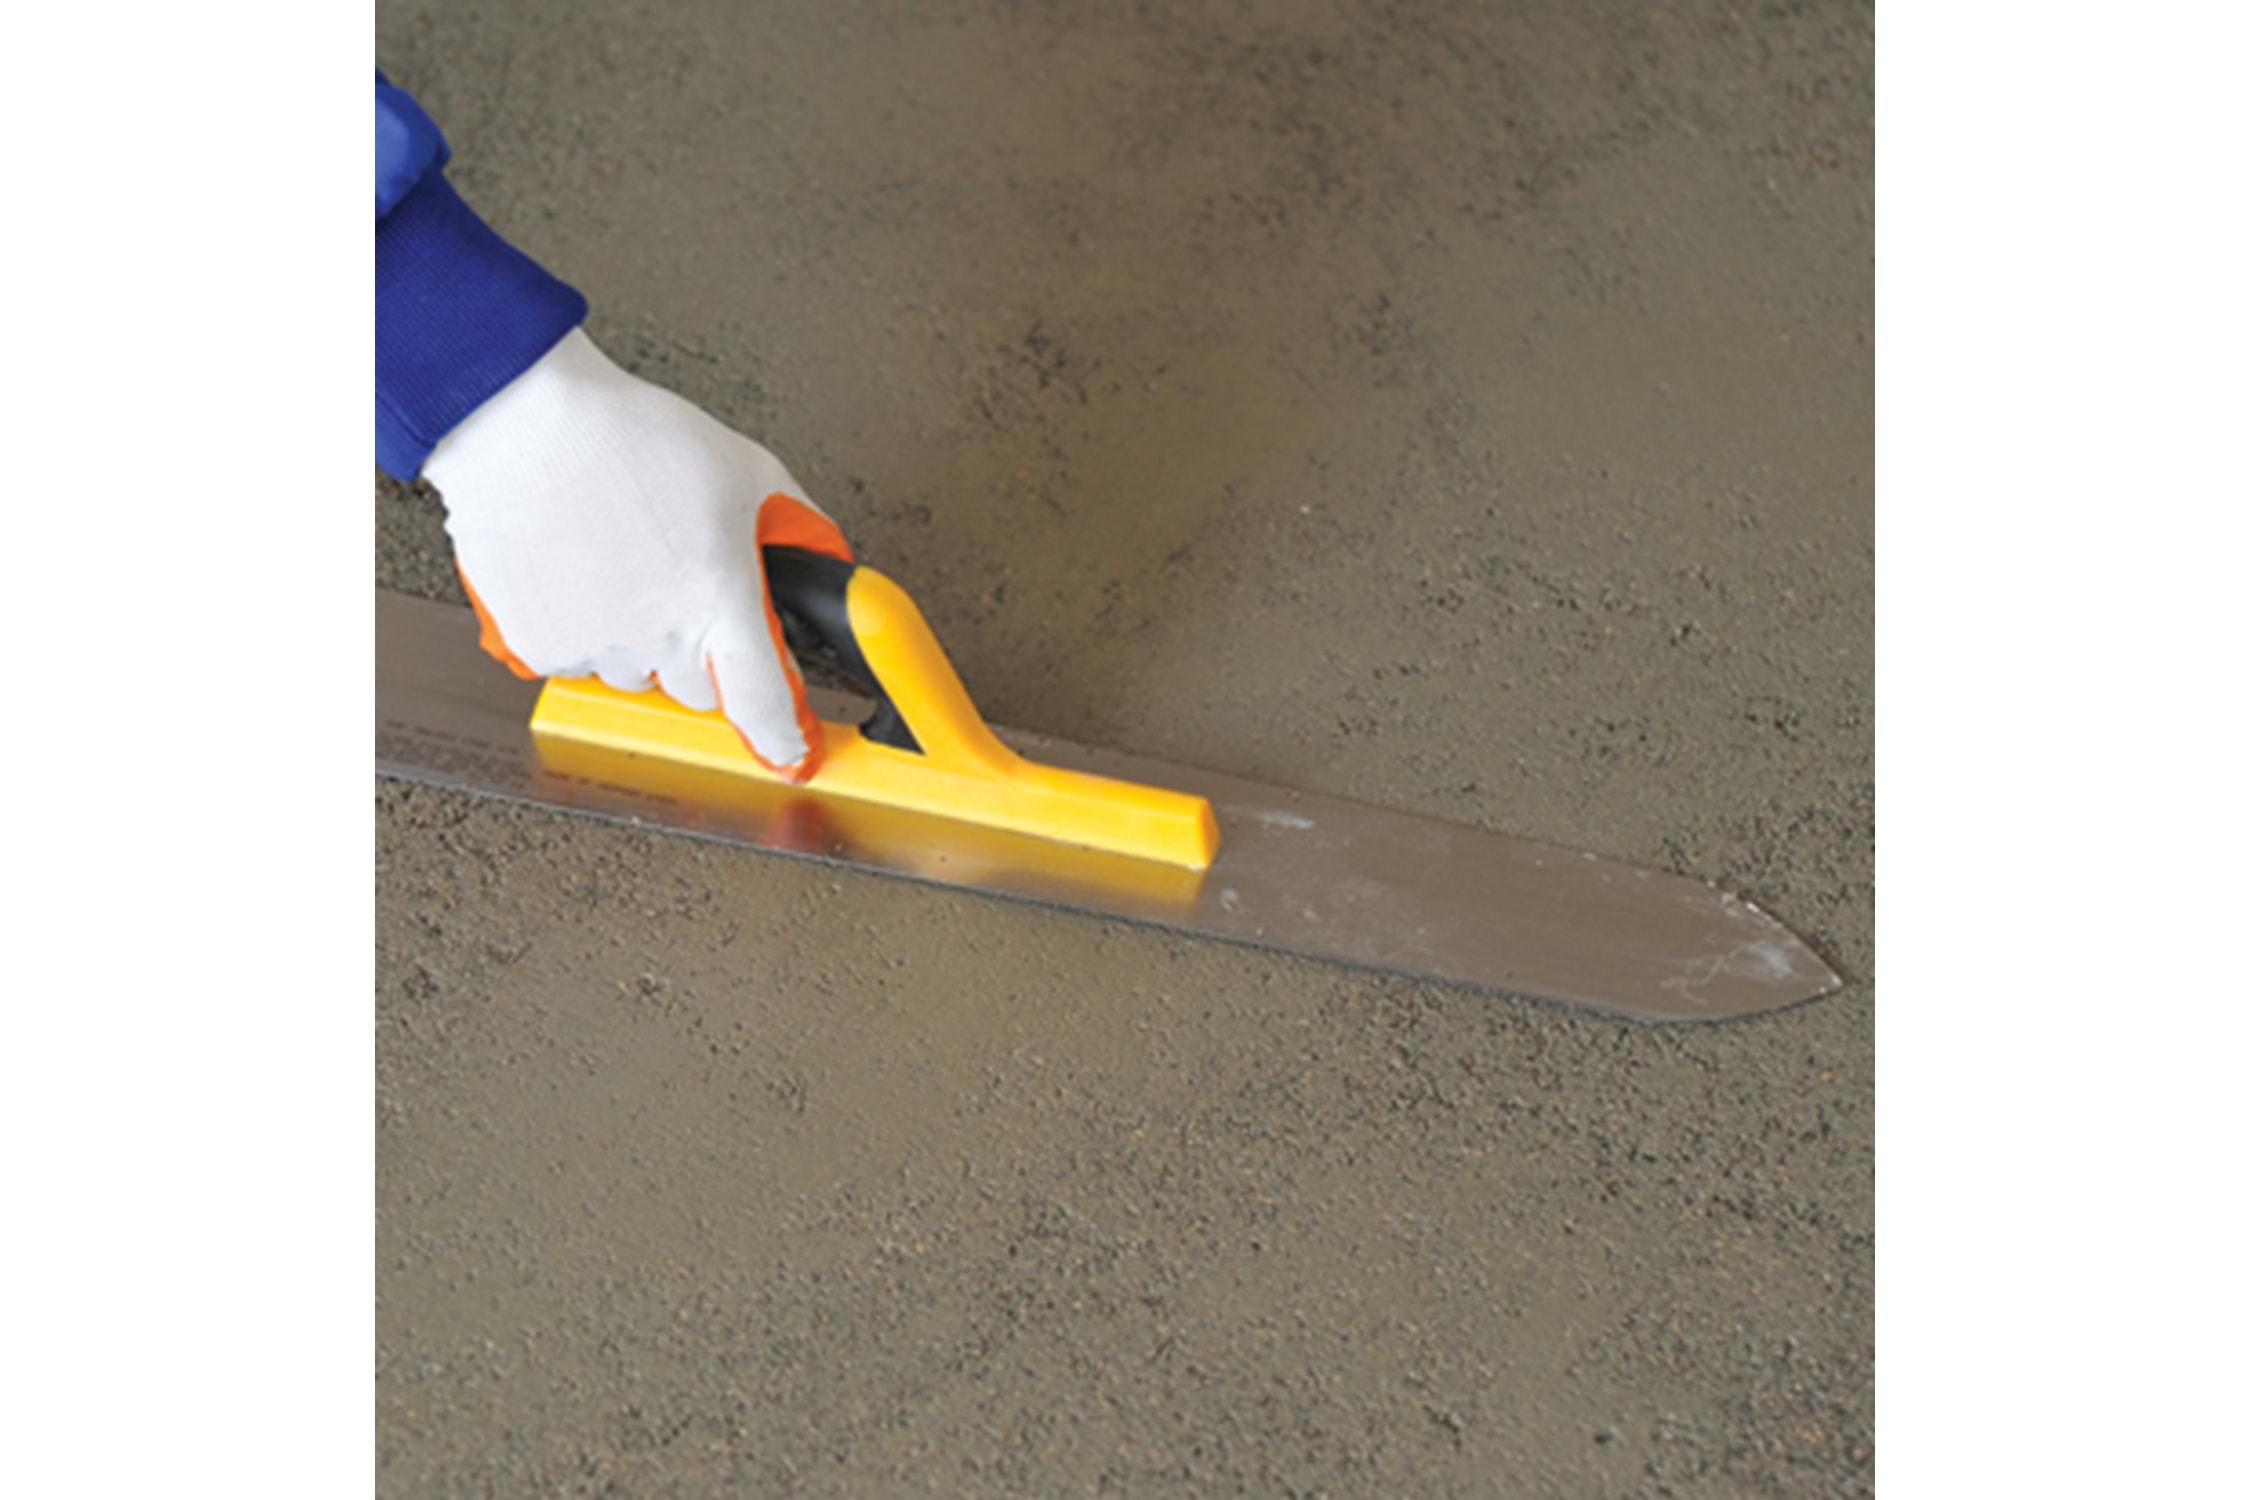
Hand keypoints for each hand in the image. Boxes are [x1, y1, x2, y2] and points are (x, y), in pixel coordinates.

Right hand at [423, 329, 850, 780]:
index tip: (797, 752)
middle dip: (705, 653)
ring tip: (627, 564)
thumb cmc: (631, 437)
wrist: (525, 421)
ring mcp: (594, 646)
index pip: (763, 705)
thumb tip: (828, 570)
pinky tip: (585, 570)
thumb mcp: (748, 471)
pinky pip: (579, 661)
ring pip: (638, 676)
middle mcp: (656, 634)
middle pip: (701, 692)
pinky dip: (586, 628)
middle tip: (687, 587)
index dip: (786, 737)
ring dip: (642, 641)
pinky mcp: (539, 645)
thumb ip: (799, 531)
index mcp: (718, 600)